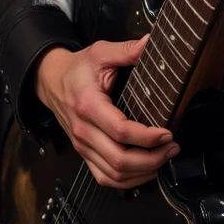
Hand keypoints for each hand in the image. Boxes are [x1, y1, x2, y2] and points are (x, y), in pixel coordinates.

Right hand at [34, 36, 179, 187]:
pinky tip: (146, 171)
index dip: (147, 137)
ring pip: (114, 174)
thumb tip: (152, 42)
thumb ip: (127, 50)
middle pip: (119, 159)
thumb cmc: (78, 69)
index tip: (168, 133)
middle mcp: (83, 130)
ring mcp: (82, 145)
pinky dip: (128, 181)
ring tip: (164, 158)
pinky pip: (105, 178)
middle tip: (172, 148)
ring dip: (143, 172)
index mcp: (88, 105)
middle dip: (151, 158)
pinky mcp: (84, 154)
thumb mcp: (101, 52)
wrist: (51, 81)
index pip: (120, 131)